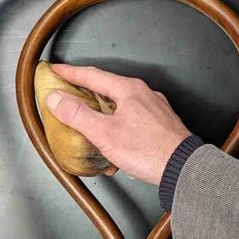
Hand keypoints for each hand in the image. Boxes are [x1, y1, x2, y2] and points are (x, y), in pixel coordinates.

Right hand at [45, 64, 190, 184]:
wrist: (182, 168)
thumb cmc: (149, 150)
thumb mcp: (104, 133)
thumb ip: (77, 114)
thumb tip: (57, 99)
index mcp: (129, 90)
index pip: (93, 75)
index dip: (71, 73)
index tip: (57, 70)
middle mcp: (143, 95)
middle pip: (107, 88)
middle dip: (86, 93)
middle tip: (69, 95)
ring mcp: (154, 109)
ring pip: (121, 105)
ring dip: (103, 113)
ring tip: (89, 124)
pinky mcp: (160, 125)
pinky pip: (133, 119)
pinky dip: (118, 126)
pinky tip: (114, 143)